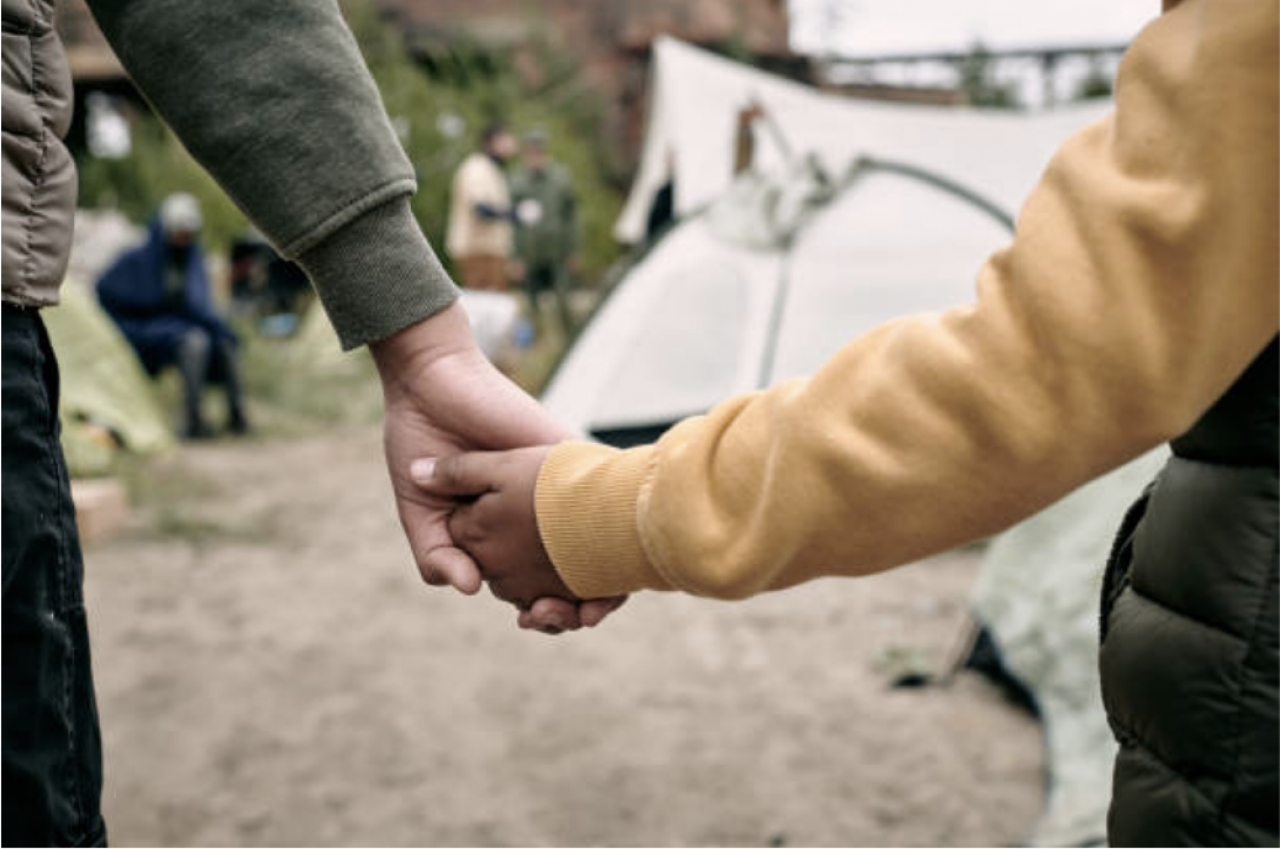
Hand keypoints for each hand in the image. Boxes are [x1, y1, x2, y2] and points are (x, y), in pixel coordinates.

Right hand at [370, 303, 623, 630]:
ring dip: (602, 584)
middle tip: (553, 614)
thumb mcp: (420, 512)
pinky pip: (605, 495)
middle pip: (576, 577)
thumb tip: (471, 590)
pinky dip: (612, 533)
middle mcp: (538, 517)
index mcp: (505, 534)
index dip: (544, 612)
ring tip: (582, 606)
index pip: (538, 586)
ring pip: (601, 547)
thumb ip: (437, 555)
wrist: (429, 383)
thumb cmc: (420, 443)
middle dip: (574, 609)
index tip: (531, 618)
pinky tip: (601, 560)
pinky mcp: (568, 456)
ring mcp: (556, 489)